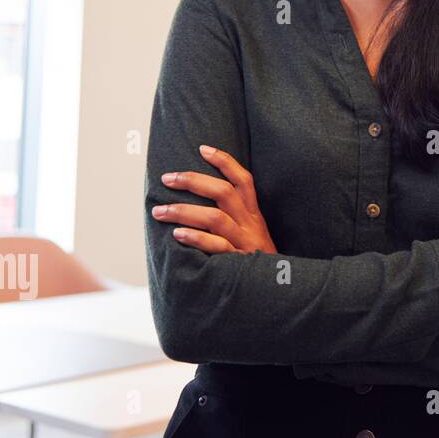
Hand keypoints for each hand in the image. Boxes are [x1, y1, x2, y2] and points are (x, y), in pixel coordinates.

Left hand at [152, 145, 277, 254]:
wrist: (278, 289)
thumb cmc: (257, 260)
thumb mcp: (253, 234)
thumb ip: (236, 219)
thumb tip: (199, 202)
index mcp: (254, 215)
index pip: (243, 180)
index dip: (225, 162)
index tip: (202, 148)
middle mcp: (251, 224)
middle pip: (224, 193)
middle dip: (193, 181)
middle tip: (167, 178)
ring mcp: (245, 242)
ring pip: (215, 218)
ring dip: (184, 211)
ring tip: (159, 211)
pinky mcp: (238, 261)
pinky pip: (217, 246)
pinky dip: (197, 238)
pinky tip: (177, 235)